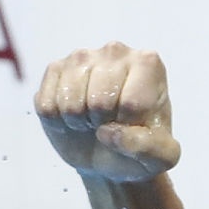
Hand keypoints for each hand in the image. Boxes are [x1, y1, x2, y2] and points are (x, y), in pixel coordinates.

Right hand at [34, 41, 180, 181]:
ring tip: (92, 118)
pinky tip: (74, 115)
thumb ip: (148, 147)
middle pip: (99, 101)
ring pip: (70, 103)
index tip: (132, 122)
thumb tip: (108, 132)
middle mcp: (115, 51)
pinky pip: (47, 106)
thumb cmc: (140, 145)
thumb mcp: (161, 156)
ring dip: (80, 122)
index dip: (128, 125)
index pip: (132, 103)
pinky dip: (59, 121)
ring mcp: (81, 57)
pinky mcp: (55, 69)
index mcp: (148, 63)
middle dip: (103, 123)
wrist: (111, 151)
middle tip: (109, 121)